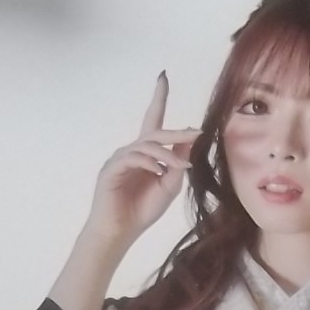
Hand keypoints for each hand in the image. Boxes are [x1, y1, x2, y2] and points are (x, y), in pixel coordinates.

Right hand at [85, 73, 199, 247]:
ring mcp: (120, 158)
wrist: (120, 232)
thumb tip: (191, 139)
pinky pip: (133, 158)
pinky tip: (159, 172)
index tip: (163, 77)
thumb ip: (178, 163)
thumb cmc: (141, 211)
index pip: (154, 121)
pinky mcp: (112, 169)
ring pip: (147, 146)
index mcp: (146, 154)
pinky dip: (149, 163)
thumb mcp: (169, 187)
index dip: (158, 99)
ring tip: (181, 167)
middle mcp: (132, 151)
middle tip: (197, 132)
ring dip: (168, 155)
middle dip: (177, 133)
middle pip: (155, 132)